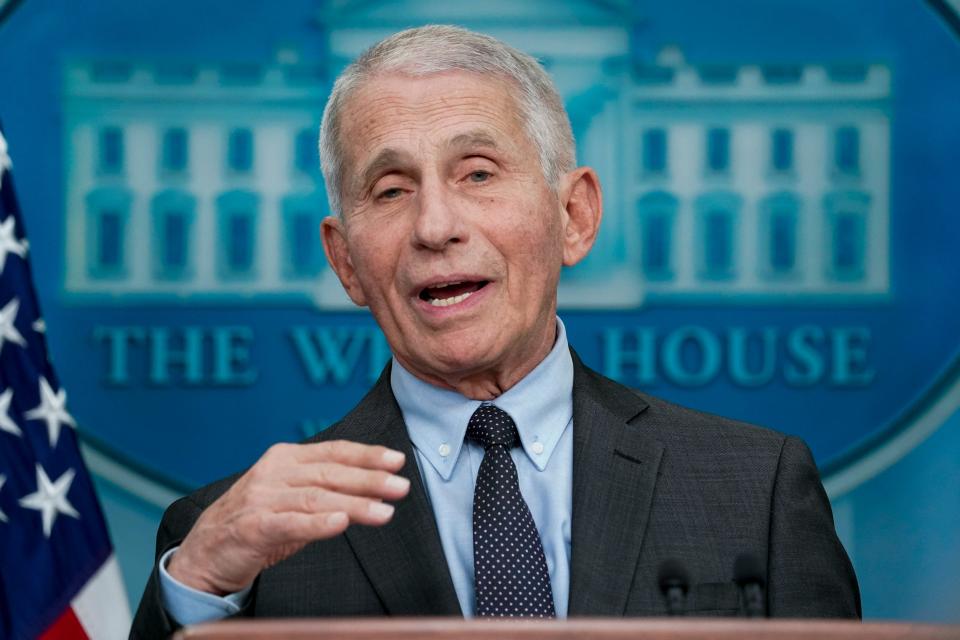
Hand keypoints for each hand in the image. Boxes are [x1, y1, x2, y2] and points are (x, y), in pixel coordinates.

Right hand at [167, 440, 409, 594]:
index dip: (367, 455)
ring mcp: (262, 498)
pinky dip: (318, 523)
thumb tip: (376, 489)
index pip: (334, 451)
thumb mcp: (293, 498)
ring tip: (384, 512)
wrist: (205, 550)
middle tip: (400, 486)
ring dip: (354, 505)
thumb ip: (328, 491)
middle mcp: (274, 472)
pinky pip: (291, 523)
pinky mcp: (252, 527)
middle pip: (329, 473)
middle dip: (369, 479)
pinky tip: (342, 524)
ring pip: (316, 498)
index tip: (397, 460)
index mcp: (285, 458)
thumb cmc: (258, 521)